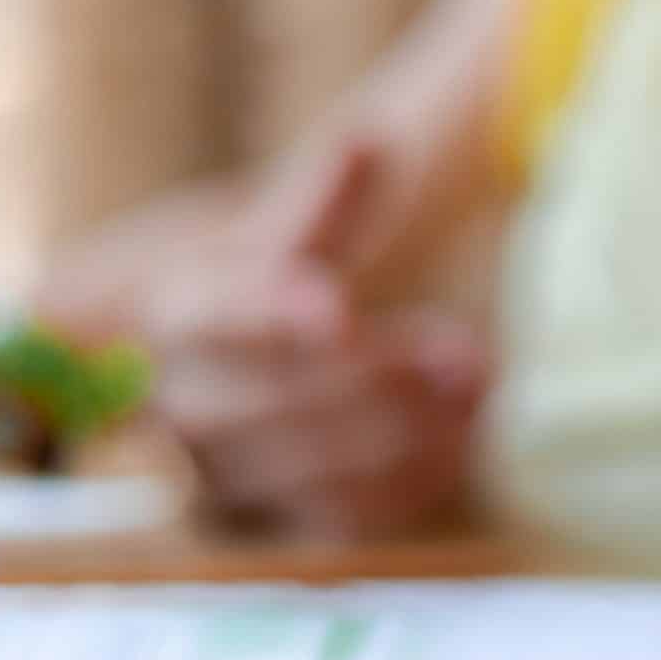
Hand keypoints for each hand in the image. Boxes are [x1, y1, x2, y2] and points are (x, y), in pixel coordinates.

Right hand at [142, 139, 489, 538]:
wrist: (220, 373)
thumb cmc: (260, 289)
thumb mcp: (281, 239)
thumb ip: (327, 204)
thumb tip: (365, 140)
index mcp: (181, 314)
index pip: (226, 317)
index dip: (278, 314)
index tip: (336, 311)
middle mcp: (187, 402)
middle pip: (277, 399)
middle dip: (378, 376)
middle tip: (466, 352)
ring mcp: (227, 471)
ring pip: (314, 465)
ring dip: (407, 431)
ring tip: (478, 386)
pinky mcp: (276, 519)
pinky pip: (341, 513)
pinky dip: (408, 478)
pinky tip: (463, 435)